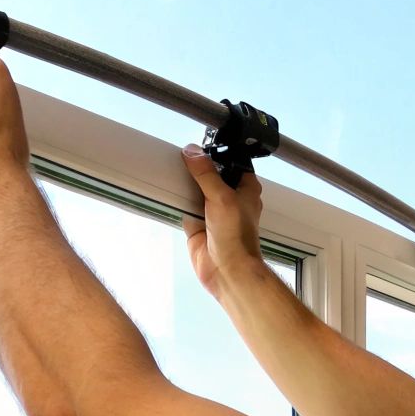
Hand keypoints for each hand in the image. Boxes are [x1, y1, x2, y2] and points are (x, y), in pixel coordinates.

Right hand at [181, 146, 265, 296]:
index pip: (232, 162)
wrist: (226, 269)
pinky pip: (184, 207)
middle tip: (183, 158)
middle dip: (197, 168)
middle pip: (210, 175)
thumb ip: (206, 173)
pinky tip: (170, 193)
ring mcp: (212, 211)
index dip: (218, 154)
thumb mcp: (222, 196)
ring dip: (186, 185)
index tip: (200, 146)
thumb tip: (193, 153)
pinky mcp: (197, 224)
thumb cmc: (237, 237)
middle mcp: (230, 198)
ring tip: (173, 171)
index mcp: (245, 189)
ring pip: (195, 190)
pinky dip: (177, 202)